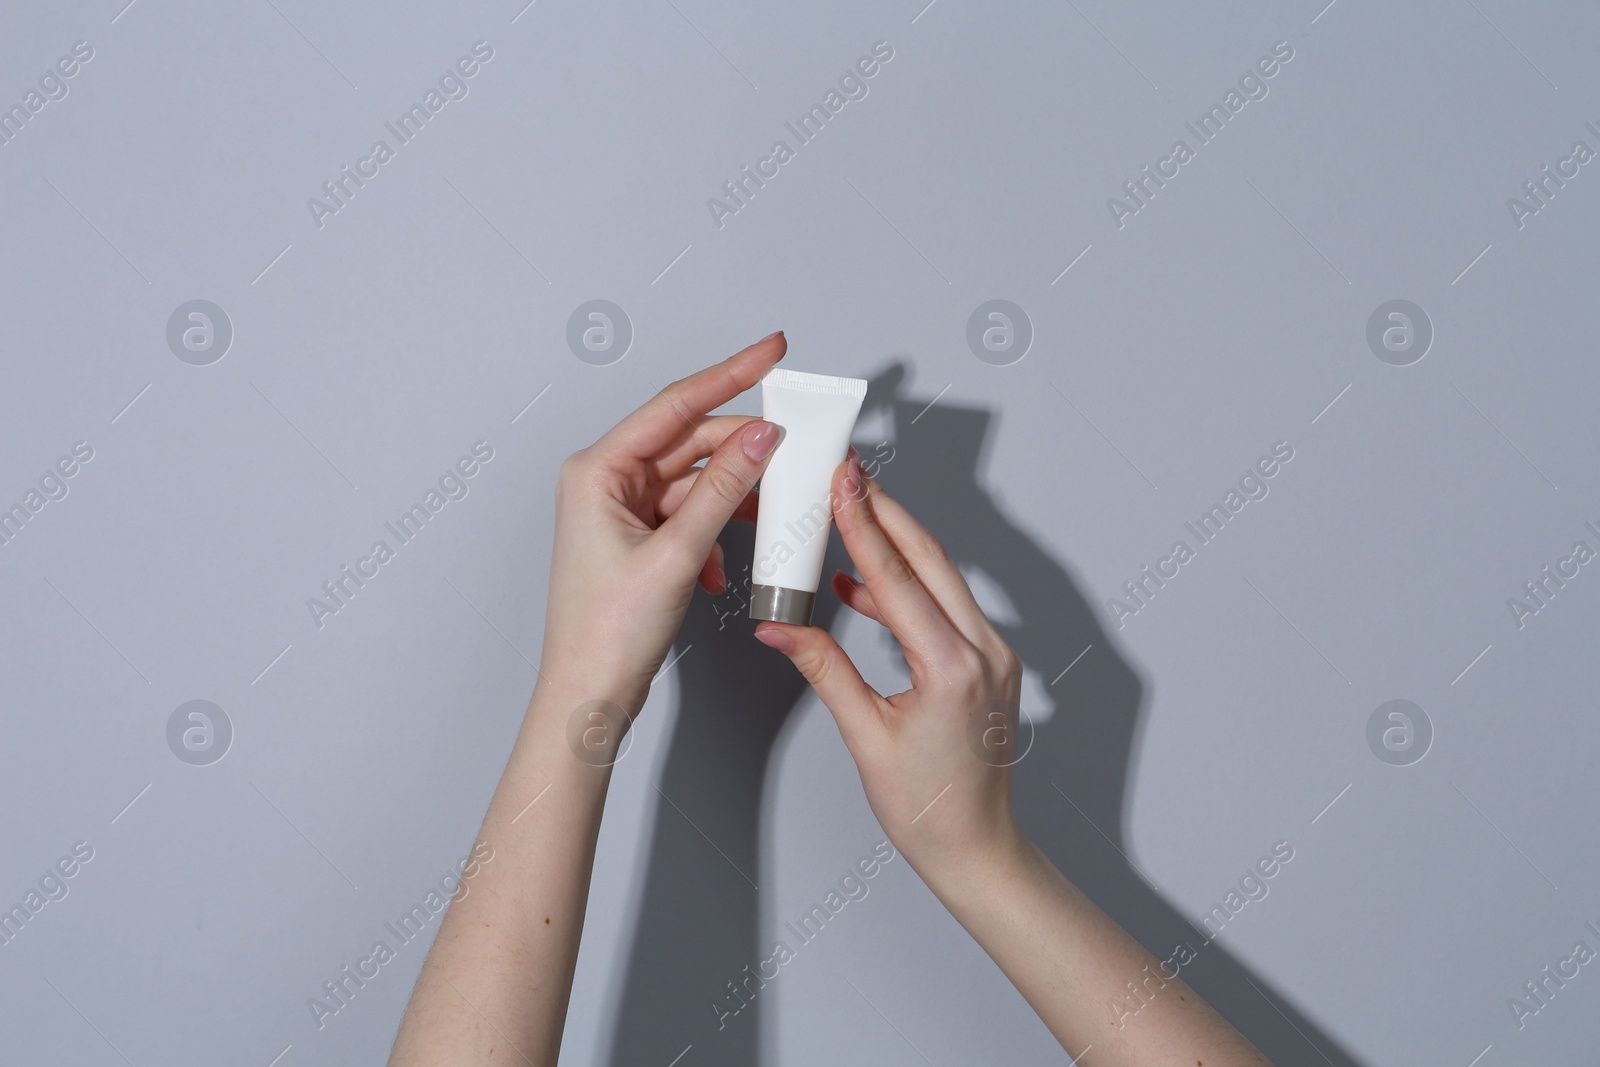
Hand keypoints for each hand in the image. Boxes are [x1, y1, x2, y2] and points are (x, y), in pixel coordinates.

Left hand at [536, 331, 785, 712]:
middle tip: (795, 444)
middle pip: (691, 441)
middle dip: (744, 448)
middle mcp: (606, 482)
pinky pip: (692, 514)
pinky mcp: (639, 538)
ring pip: (697, 481)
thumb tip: (761, 437)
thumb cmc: (607, 632)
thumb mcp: (677, 552)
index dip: (730, 374)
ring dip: (734, 498)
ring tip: (771, 511)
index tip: (772, 350)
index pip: (676, 405)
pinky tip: (724, 567)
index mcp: (598, 471)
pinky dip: (717, 532)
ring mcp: (622, 510)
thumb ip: (724, 488)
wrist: (589, 695)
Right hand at [752, 453, 1026, 882]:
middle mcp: (984, 652)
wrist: (976, 846)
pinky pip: (947, 606)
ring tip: (852, 513)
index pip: (898, 579)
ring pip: (942, 578)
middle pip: (930, 560)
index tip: (843, 483)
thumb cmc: (927, 808)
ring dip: (897, 543)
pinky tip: (865, 584)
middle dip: (886, 512)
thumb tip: (780, 626)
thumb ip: (824, 670)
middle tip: (849, 474)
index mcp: (953, 669)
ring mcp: (994, 655)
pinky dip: (908, 586)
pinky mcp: (988, 663)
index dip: (864, 525)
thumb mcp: (865, 736)